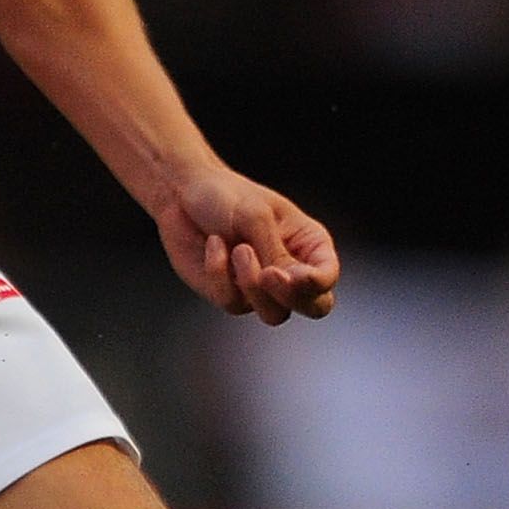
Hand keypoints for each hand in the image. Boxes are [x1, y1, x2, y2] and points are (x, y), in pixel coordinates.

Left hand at [155, 168, 339, 323]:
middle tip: (269, 274)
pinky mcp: (230, 294)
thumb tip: (290, 284)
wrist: (181, 194)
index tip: (296, 275)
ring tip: (238, 249)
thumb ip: (276, 253)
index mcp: (308, 245)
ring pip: (274, 314)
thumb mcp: (256, 217)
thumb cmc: (225, 196)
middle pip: (313, 307)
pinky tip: (214, 245)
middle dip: (292, 296)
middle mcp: (290, 270)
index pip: (328, 277)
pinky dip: (221, 274)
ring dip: (253, 285)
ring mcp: (260, 287)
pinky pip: (234, 303)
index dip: (318, 283)